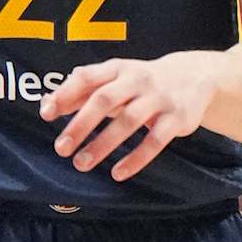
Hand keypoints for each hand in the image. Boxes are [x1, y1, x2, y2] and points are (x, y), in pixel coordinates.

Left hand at [40, 51, 223, 181]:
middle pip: (105, 100)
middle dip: (81, 124)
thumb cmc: (142, 82)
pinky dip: (136, 158)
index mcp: (117, 69)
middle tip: (61, 148)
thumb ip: (82, 91)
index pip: (87, 78)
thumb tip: (47, 104)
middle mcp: (137, 80)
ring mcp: (158, 98)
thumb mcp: (114, 79)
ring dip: (103, 144)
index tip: (47, 114)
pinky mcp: (176, 118)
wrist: (195, 76)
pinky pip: (155, 141)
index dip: (65, 94)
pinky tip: (117, 173)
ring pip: (128, 121)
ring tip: (81, 164)